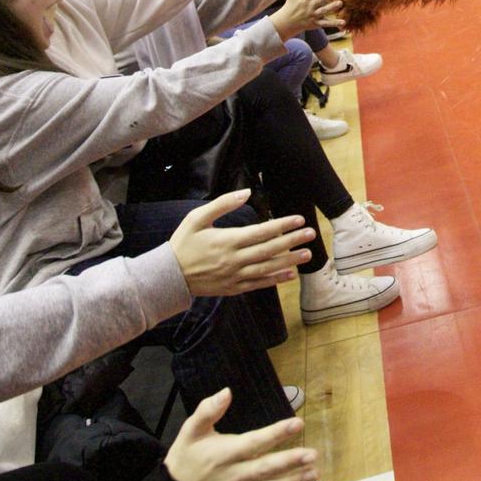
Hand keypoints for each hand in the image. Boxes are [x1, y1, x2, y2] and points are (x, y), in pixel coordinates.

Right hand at [163, 393, 318, 480]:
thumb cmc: (185, 458)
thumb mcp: (190, 430)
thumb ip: (207, 410)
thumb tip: (226, 391)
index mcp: (225, 453)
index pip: (255, 442)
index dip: (276, 433)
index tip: (297, 423)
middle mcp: (235, 474)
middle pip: (267, 468)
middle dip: (291, 462)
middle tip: (313, 455)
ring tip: (314, 473)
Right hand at [169, 190, 313, 295]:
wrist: (169, 276)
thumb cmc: (183, 243)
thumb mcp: (197, 218)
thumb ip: (222, 204)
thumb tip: (245, 192)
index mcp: (227, 240)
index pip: (262, 231)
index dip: (283, 225)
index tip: (298, 219)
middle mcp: (234, 259)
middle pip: (270, 249)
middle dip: (292, 240)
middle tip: (311, 233)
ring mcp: (235, 276)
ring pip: (268, 268)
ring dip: (290, 261)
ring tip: (307, 254)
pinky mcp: (233, 288)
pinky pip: (259, 284)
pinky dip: (276, 279)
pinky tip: (290, 274)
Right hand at [270, 0, 342, 40]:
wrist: (287, 22)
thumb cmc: (291, 4)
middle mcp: (309, 6)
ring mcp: (313, 15)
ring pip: (324, 11)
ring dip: (332, 7)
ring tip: (340, 3)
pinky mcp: (316, 23)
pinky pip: (326, 23)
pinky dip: (334, 23)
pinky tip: (343, 22)